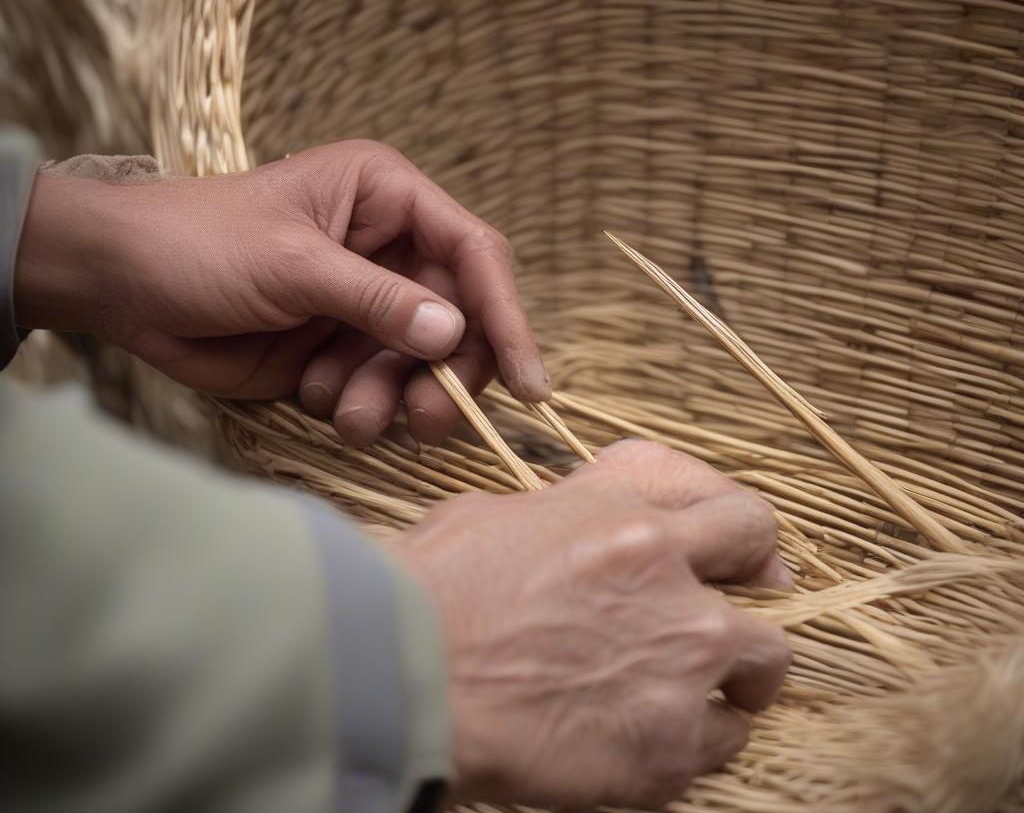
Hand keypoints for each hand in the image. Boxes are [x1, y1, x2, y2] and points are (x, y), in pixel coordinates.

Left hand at [13, 140, 548, 444]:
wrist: (118, 283)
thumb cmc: (199, 243)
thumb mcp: (293, 264)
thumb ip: (376, 301)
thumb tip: (454, 335)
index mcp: (388, 197)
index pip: (473, 255)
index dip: (505, 317)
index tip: (530, 381)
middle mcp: (389, 250)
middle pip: (458, 322)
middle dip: (444, 374)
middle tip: (428, 419)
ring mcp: (365, 304)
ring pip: (420, 366)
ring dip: (393, 398)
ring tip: (349, 412)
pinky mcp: (339, 350)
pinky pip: (378, 390)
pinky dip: (355, 404)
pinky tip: (310, 390)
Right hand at [394, 441, 792, 808]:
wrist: (404, 677)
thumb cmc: (437, 587)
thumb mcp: (506, 510)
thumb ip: (577, 510)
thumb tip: (595, 519)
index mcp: (633, 522)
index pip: (744, 516)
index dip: (745, 541)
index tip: (739, 562)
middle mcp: (674, 587)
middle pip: (770, 593)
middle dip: (750, 605)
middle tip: (717, 627)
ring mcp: (679, 669)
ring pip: (762, 672)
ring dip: (731, 679)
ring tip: (682, 690)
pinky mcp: (666, 750)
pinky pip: (722, 744)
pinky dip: (693, 740)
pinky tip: (645, 735)